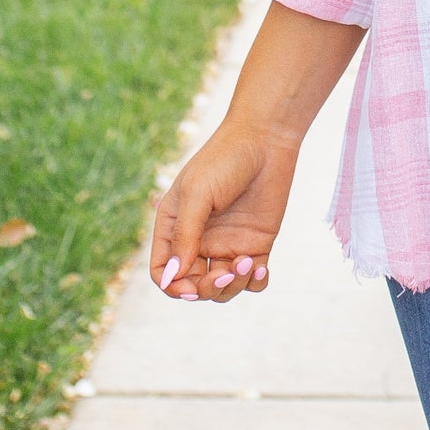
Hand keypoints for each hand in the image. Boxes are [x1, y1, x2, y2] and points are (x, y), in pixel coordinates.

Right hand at [148, 121, 296, 303]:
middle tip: (224, 274)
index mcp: (174, 228)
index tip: (190, 287)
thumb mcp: (197, 194)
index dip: (173, 286)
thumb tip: (172, 277)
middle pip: (193, 285)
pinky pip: (252, 280)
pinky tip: (261, 268)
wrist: (266, 140)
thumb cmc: (224, 159)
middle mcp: (199, 241)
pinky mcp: (256, 245)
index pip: (163, 272)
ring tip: (246, 263)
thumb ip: (185, 235)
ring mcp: (228, 244)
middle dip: (206, 289)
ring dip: (232, 286)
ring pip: (223, 288)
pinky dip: (255, 283)